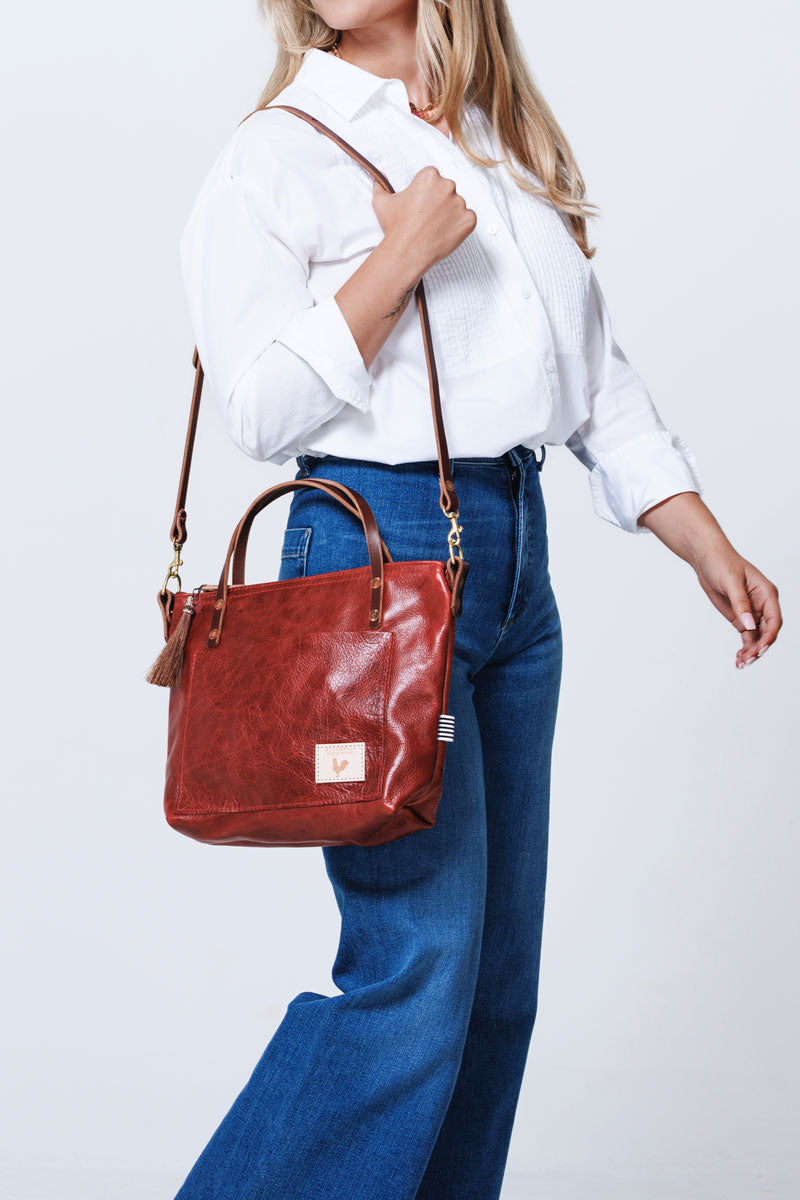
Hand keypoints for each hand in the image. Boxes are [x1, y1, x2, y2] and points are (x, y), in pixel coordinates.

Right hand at [371, 167, 476, 276]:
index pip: (433, 179)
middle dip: (439, 202)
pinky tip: (445, 233)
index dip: (426, 193)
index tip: (420, 206)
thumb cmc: (396, 227)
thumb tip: (377, 180)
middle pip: (447, 190)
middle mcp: (447, 185)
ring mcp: (460, 203)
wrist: (407, 252)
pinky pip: (468, 219)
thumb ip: (380, 186)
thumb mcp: (382, 202)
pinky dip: (460, 226)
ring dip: (450, 215)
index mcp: (430, 176)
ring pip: (458, 205)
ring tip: (434, 228)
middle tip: (427, 218)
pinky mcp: (469, 220)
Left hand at [638, 492, 781, 668]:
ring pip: (757, 637)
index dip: (769, 637)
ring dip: (751, 652)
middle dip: (759, 648)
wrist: (706, 558)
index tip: (758, 649)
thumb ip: (741, 604)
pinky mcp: (740, 618)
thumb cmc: (722, 563)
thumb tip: (750, 626)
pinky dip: (744, 648)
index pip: (774, 620)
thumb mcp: (731, 582)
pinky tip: (739, 659)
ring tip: (740, 664)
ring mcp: (752, 613)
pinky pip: (747, 637)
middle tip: (746, 661)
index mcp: (767, 594)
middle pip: (767, 632)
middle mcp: (763, 605)